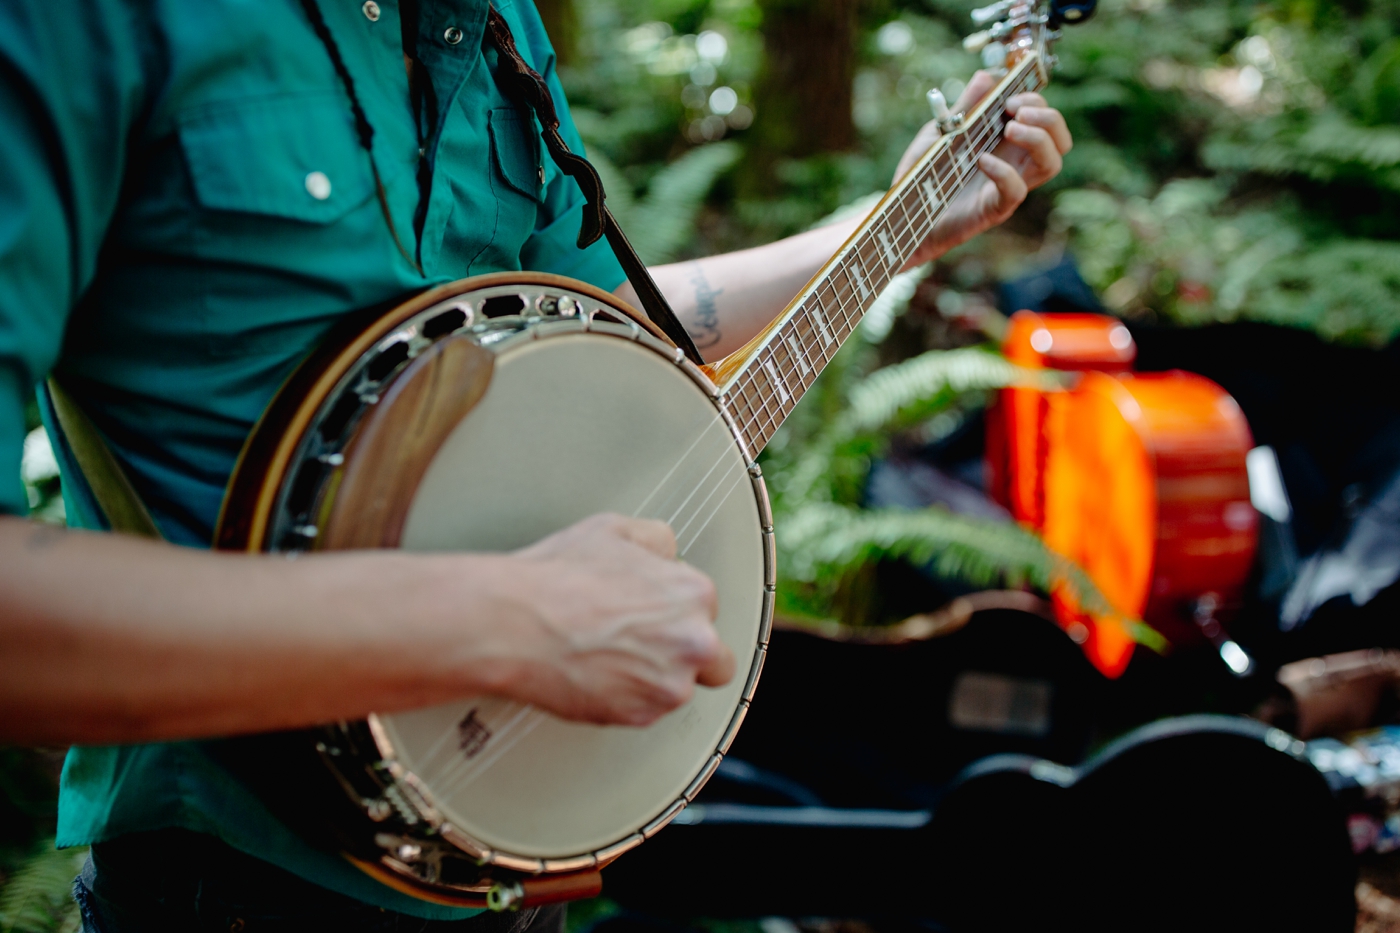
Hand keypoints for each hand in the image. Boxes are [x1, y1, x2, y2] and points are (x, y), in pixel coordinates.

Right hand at [487, 513, 734, 725]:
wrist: (513, 625)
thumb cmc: (556, 579)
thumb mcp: (612, 531)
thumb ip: (655, 540)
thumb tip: (666, 551)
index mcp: (693, 594)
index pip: (707, 609)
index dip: (676, 610)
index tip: (653, 612)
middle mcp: (693, 642)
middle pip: (712, 659)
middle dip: (684, 652)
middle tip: (642, 643)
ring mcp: (668, 684)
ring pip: (677, 687)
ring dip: (654, 678)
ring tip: (608, 656)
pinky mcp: (640, 716)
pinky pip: (645, 711)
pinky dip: (625, 698)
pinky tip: (596, 674)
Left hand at [893, 70, 1072, 267]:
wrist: (903, 212)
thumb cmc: (924, 174)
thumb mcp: (941, 133)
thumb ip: (964, 106)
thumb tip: (987, 75)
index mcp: (1007, 142)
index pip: (1045, 118)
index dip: (1037, 101)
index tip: (1010, 98)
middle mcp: (1015, 163)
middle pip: (1061, 140)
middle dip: (1048, 117)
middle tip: (1016, 112)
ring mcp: (1009, 186)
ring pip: (1052, 164)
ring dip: (1039, 139)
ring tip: (1010, 128)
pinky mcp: (994, 209)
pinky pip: (1016, 191)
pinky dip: (1004, 172)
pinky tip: (982, 160)